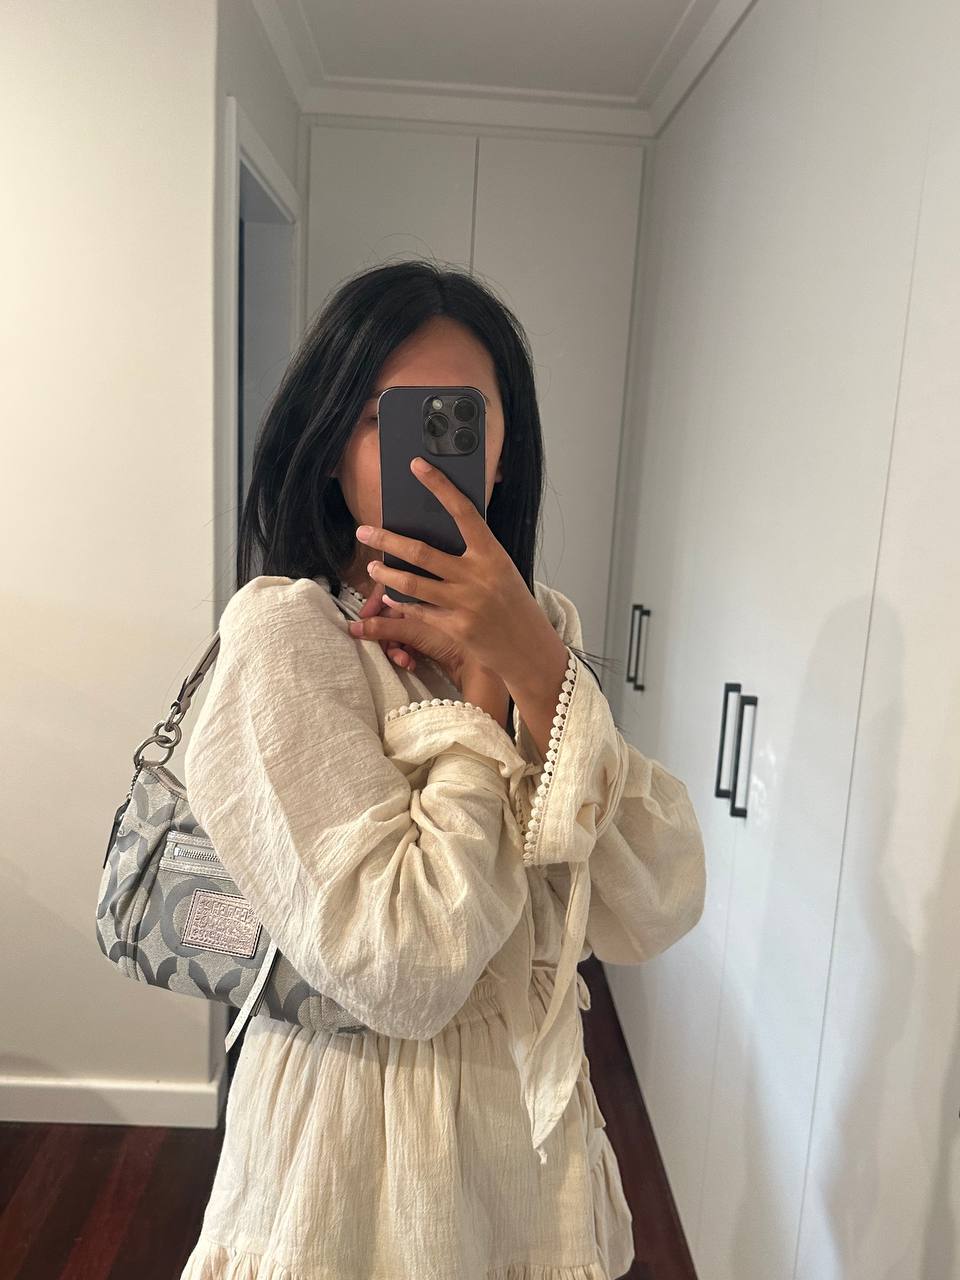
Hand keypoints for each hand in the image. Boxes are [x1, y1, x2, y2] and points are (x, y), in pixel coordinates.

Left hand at [347, 455, 557, 691]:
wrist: (528, 647)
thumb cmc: (511, 603)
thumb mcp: (499, 570)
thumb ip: (473, 553)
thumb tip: (434, 534)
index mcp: (491, 553)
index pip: (463, 511)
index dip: (439, 486)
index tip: (417, 466)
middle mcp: (477, 576)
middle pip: (421, 552)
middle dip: (386, 540)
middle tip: (364, 531)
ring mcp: (465, 603)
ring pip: (411, 584)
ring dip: (386, 574)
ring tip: (373, 565)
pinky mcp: (456, 628)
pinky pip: (418, 611)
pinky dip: (400, 603)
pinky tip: (389, 597)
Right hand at [351, 586, 467, 688]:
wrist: (484, 664)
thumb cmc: (457, 638)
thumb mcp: (417, 631)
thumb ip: (385, 627)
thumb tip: (355, 628)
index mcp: (425, 589)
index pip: (391, 590)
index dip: (375, 606)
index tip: (362, 621)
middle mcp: (426, 601)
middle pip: (391, 613)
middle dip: (382, 632)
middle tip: (380, 648)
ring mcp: (429, 620)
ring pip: (398, 629)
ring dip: (394, 646)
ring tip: (402, 660)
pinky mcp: (432, 638)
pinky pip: (408, 642)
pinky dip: (405, 652)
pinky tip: (410, 663)